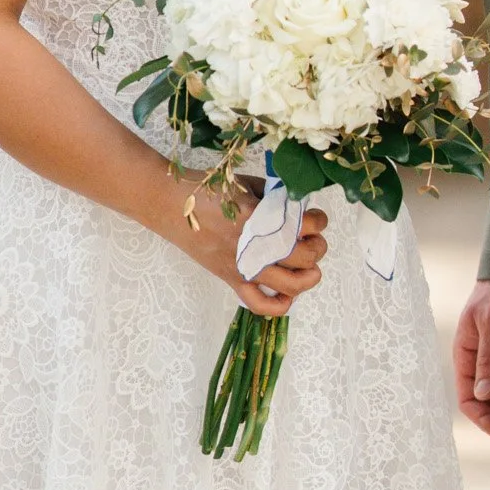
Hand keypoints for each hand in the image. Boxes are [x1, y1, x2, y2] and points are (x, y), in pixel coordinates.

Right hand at [170, 179, 330, 316]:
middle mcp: (255, 245)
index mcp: (261, 216)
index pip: (307, 225)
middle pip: (305, 256)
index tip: (315, 217)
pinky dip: (278, 306)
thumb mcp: (248, 184)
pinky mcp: (231, 278)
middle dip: (317, 248)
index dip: (319, 221)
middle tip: (314, 240)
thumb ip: (275, 197)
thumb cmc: (208, 189)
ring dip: (308, 278)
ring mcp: (243, 266)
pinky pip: (258, 304)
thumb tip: (299, 208)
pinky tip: (286, 295)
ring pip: (291, 285)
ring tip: (309, 269)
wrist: (171, 205)